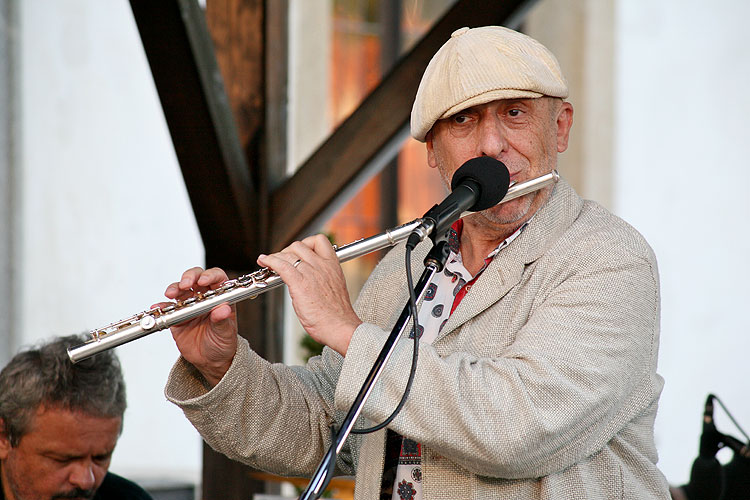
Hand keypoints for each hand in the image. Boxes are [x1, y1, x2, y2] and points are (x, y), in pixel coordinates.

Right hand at [160, 267, 237, 385]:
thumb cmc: (222, 343)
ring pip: (180, 289)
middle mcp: (205, 298)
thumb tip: (223, 309)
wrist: (210, 361)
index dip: (210, 275)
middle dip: (189, 277)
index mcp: (220, 298)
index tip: (203, 281)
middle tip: (185, 284)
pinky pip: (167, 307)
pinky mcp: (177, 316)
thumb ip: (223, 321)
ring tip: (171, 294)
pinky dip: (161, 306)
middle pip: (196, 278)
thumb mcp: (225, 333)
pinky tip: (158, 308)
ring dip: (174, 288)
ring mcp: (189, 305)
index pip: (217, 278)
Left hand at [257, 234, 361, 355]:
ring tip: (269, 262)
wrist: (340, 327)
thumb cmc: (337, 315)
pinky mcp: (300, 283)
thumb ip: (323, 280)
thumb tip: (309, 280)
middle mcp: (322, 266)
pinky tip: (264, 262)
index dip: (305, 243)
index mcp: (333, 266)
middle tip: (281, 261)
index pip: (319, 241)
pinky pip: (281, 265)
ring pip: (288, 254)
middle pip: (299, 245)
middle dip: (287, 251)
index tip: (298, 253)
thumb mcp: (334, 289)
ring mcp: (311, 273)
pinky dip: (270, 261)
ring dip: (275, 256)